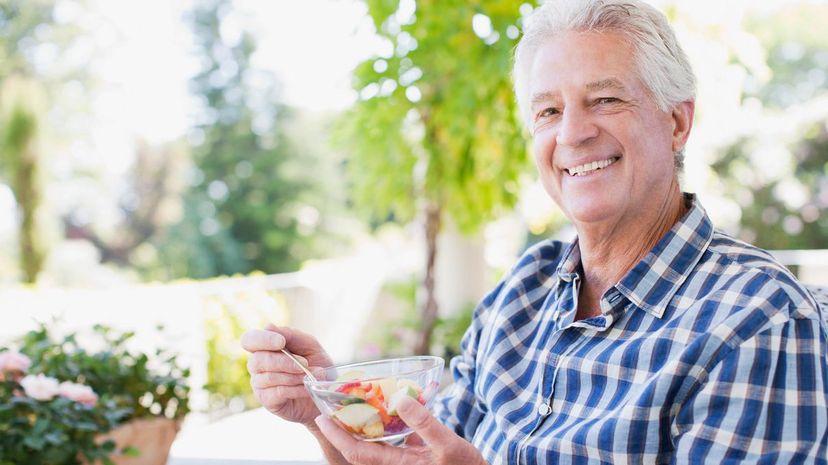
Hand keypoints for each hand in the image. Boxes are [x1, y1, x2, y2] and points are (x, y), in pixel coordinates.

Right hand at [241, 323, 332, 426]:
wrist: (325, 392)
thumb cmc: (315, 365)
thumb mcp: (310, 346)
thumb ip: (292, 335)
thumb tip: (268, 326)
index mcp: (265, 347)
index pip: (250, 340)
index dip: (262, 339)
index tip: (281, 342)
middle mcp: (257, 365)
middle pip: (258, 360)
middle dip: (283, 361)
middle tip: (304, 363)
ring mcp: (260, 384)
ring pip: (269, 377)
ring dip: (293, 376)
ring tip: (310, 376)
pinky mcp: (267, 400)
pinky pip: (277, 392)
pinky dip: (295, 389)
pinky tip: (306, 388)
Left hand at [315, 396, 486, 464]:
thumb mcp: (449, 445)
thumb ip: (424, 423)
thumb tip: (399, 399)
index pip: (358, 452)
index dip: (337, 435)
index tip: (322, 417)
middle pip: (360, 449)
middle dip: (343, 431)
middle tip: (330, 407)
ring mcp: (406, 463)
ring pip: (375, 446)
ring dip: (362, 428)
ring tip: (353, 406)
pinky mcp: (416, 459)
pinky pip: (393, 444)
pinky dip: (385, 428)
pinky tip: (389, 411)